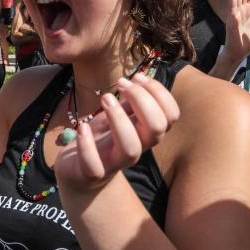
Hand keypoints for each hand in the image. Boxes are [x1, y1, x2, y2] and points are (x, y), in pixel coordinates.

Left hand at [55, 74, 179, 190]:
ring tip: (105, 98)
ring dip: (118, 118)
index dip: (159, 93)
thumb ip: (133, 101)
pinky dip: (87, 145)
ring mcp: (116, 162)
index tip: (137, 77)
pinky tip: (82, 126)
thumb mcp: (119, 114)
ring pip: (131, 148)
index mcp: (147, 131)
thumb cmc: (104, 136)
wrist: (79, 168)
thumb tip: (141, 78)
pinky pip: (94, 166)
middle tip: (121, 84)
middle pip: (157, 128)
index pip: (171, 115)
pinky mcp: (93, 173)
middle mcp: (138, 147)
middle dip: (142, 99)